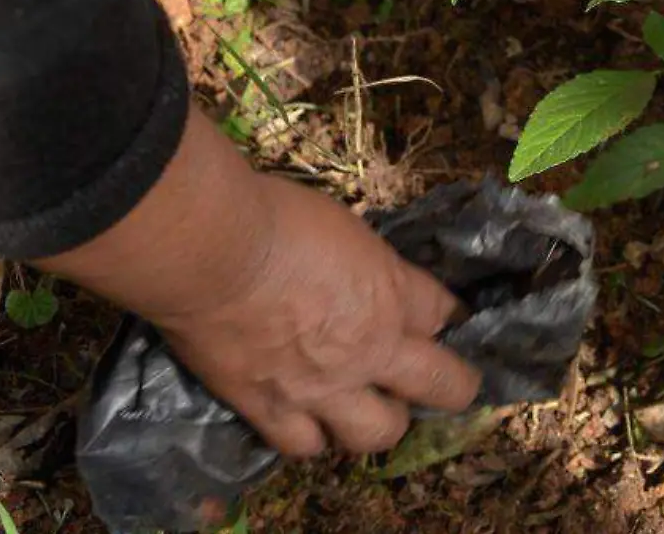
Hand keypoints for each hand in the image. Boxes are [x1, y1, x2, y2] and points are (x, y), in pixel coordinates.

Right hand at [38, 110, 479, 457]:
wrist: (211, 252)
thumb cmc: (274, 218)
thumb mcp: (344, 228)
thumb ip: (364, 266)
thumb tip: (359, 275)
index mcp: (391, 293)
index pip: (444, 313)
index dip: (448, 316)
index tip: (443, 317)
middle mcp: (371, 349)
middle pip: (443, 386)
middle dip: (452, 385)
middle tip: (441, 382)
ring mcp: (323, 389)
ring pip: (378, 434)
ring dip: (378, 422)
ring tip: (364, 410)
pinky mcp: (270, 410)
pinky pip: (304, 445)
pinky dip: (308, 436)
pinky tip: (304, 422)